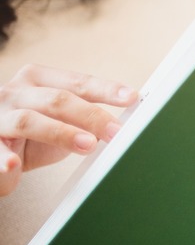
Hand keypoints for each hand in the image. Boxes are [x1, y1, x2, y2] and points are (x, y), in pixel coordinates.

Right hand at [0, 64, 137, 195]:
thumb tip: (124, 126)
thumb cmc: (30, 135)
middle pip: (57, 99)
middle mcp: (15, 92)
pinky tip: (13, 164)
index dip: (105, 89)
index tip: (132, 97)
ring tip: (87, 145)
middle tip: (116, 132)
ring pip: (28, 120)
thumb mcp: (61, 122)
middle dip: (91, 116)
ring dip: (60, 133)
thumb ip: (85, 120)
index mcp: (37, 80)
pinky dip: (3, 157)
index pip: (76, 82)